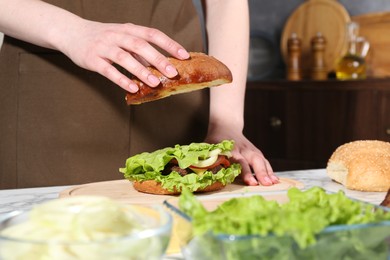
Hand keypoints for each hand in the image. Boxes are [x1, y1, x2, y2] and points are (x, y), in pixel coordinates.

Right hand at [59, 20, 189, 91]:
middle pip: (140, 45)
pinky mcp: (92, 59)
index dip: (169, 44)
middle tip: (173, 72)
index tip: (184, 55)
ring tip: (155, 82)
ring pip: (124, 57)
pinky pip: (108, 70)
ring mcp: (104, 46)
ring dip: (141, 70)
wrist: (71, 32)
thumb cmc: (103, 38)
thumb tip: (160, 67)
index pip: (152, 34)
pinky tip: (132, 87)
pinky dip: (121, 79)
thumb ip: (140, 52)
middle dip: (158, 59)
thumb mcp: (123, 39)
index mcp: (128, 29)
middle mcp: (117, 35)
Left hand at [204, 129, 278, 185]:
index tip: (250, 182)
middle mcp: (244, 149)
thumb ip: (209, 159)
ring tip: (274, 184)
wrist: (226, 127)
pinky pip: (265, 161)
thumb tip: (205, 174)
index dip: (245, 172)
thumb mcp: (208, 147)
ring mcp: (252, 150)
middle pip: (254, 160)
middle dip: (260, 173)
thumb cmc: (215, 141)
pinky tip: (275, 180)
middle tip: (266, 184)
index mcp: (231, 149)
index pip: (240, 161)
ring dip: (268, 172)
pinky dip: (270, 170)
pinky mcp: (257, 152)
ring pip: (262, 160)